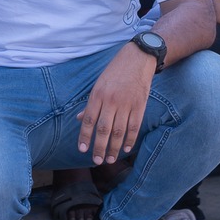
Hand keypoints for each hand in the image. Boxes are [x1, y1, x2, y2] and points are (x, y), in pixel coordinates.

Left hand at [78, 46, 155, 163]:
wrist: (138, 58)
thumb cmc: (115, 72)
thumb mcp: (98, 84)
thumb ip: (90, 104)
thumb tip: (79, 119)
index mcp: (98, 95)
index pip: (88, 120)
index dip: (84, 136)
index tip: (82, 150)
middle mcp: (111, 101)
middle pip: (103, 130)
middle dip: (99, 148)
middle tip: (97, 161)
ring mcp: (126, 104)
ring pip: (118, 132)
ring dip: (114, 148)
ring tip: (111, 159)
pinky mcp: (140, 105)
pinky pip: (134, 127)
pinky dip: (129, 140)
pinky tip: (125, 149)